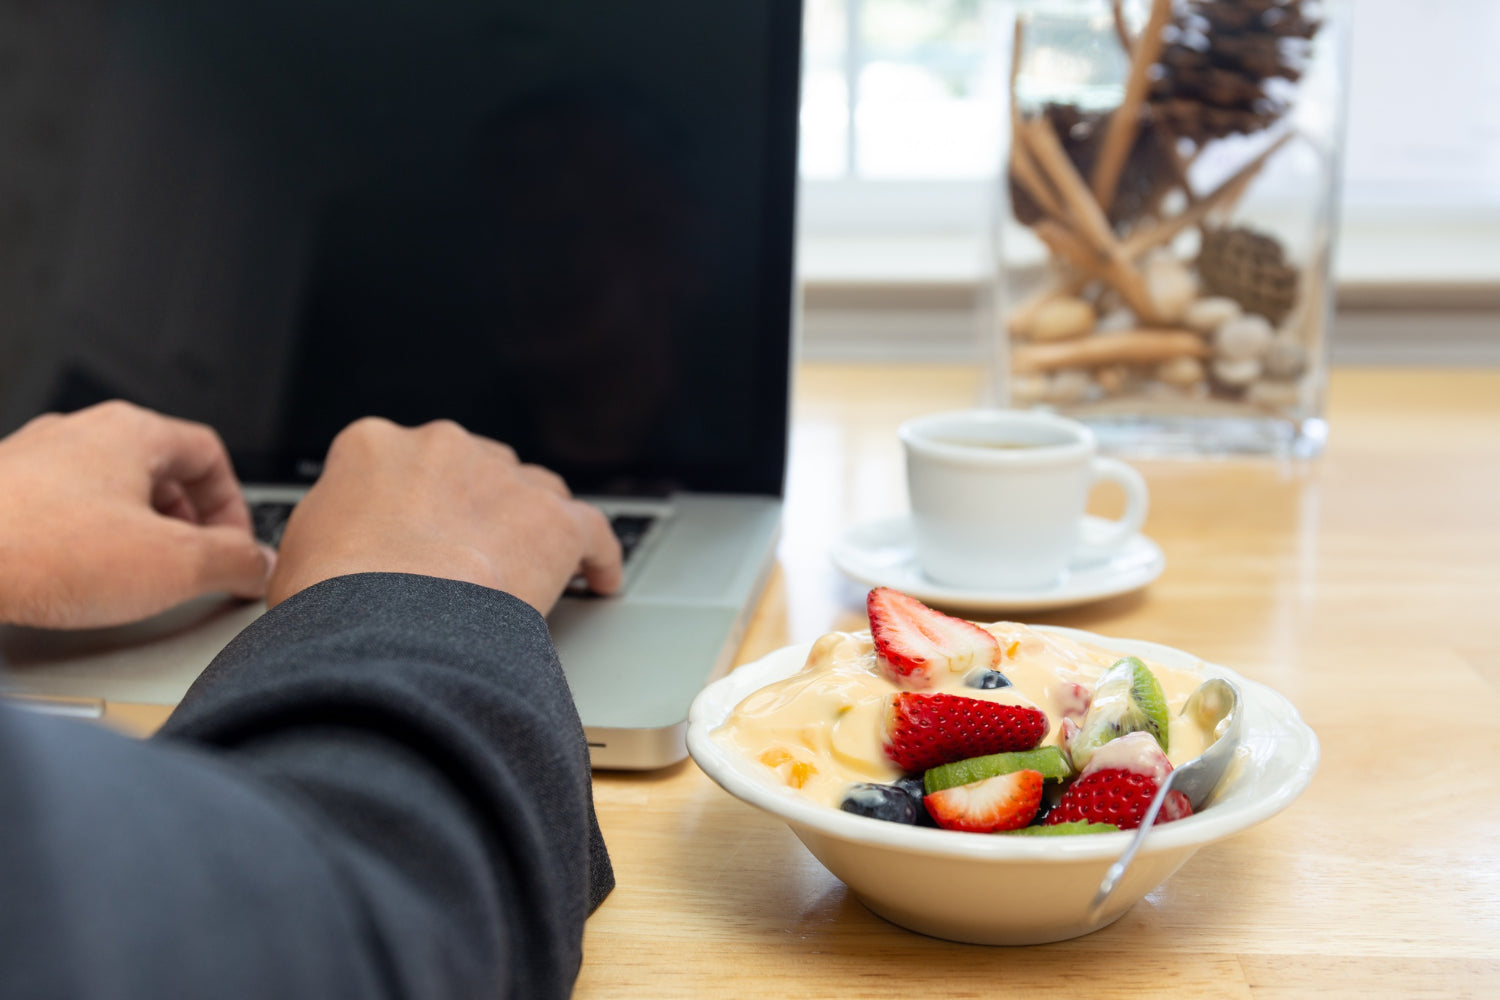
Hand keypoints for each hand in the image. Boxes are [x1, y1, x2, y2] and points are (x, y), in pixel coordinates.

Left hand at [0, 401, 273, 628]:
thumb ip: (233, 562)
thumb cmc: (43, 552)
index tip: (233, 549)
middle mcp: (77, 436)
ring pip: (104, 495)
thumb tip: (258, 566)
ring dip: (132, 537)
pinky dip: (80, 549)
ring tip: (134, 581)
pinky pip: (57, 518)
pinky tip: (74, 587)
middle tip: (191, 569)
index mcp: (130, 433)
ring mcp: (29, 465)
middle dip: (184, 525)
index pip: (209, 454)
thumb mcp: (174, 565)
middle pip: (156, 472)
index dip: (233, 505)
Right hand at [267, 418, 621, 613]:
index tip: (424, 529)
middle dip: (480, 508)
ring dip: (536, 525)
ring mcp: (503, 479)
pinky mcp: (553, 520)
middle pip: (476, 469)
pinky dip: (598, 555)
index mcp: (372, 448)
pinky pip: (592, 531)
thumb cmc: (330, 601)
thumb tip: (327, 559)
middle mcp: (442, 447)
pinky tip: (599, 580)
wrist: (385, 623)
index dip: (418, 502)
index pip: (403, 463)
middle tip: (477, 555)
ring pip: (535, 490)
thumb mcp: (294, 558)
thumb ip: (323, 539)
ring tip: (540, 567)